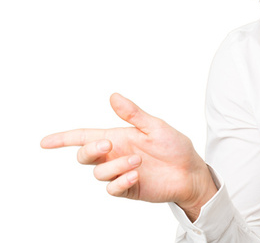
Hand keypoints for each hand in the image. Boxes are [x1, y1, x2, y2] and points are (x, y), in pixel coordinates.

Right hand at [40, 93, 216, 220]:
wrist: (190, 171)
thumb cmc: (174, 146)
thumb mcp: (155, 127)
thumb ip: (133, 114)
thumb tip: (113, 96)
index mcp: (118, 137)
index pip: (84, 137)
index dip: (63, 139)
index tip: (44, 142)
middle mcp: (115, 155)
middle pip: (84, 155)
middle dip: (89, 150)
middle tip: (106, 144)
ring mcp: (120, 173)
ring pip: (99, 173)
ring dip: (115, 165)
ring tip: (138, 162)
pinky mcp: (128, 188)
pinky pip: (113, 188)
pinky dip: (121, 180)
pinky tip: (136, 174)